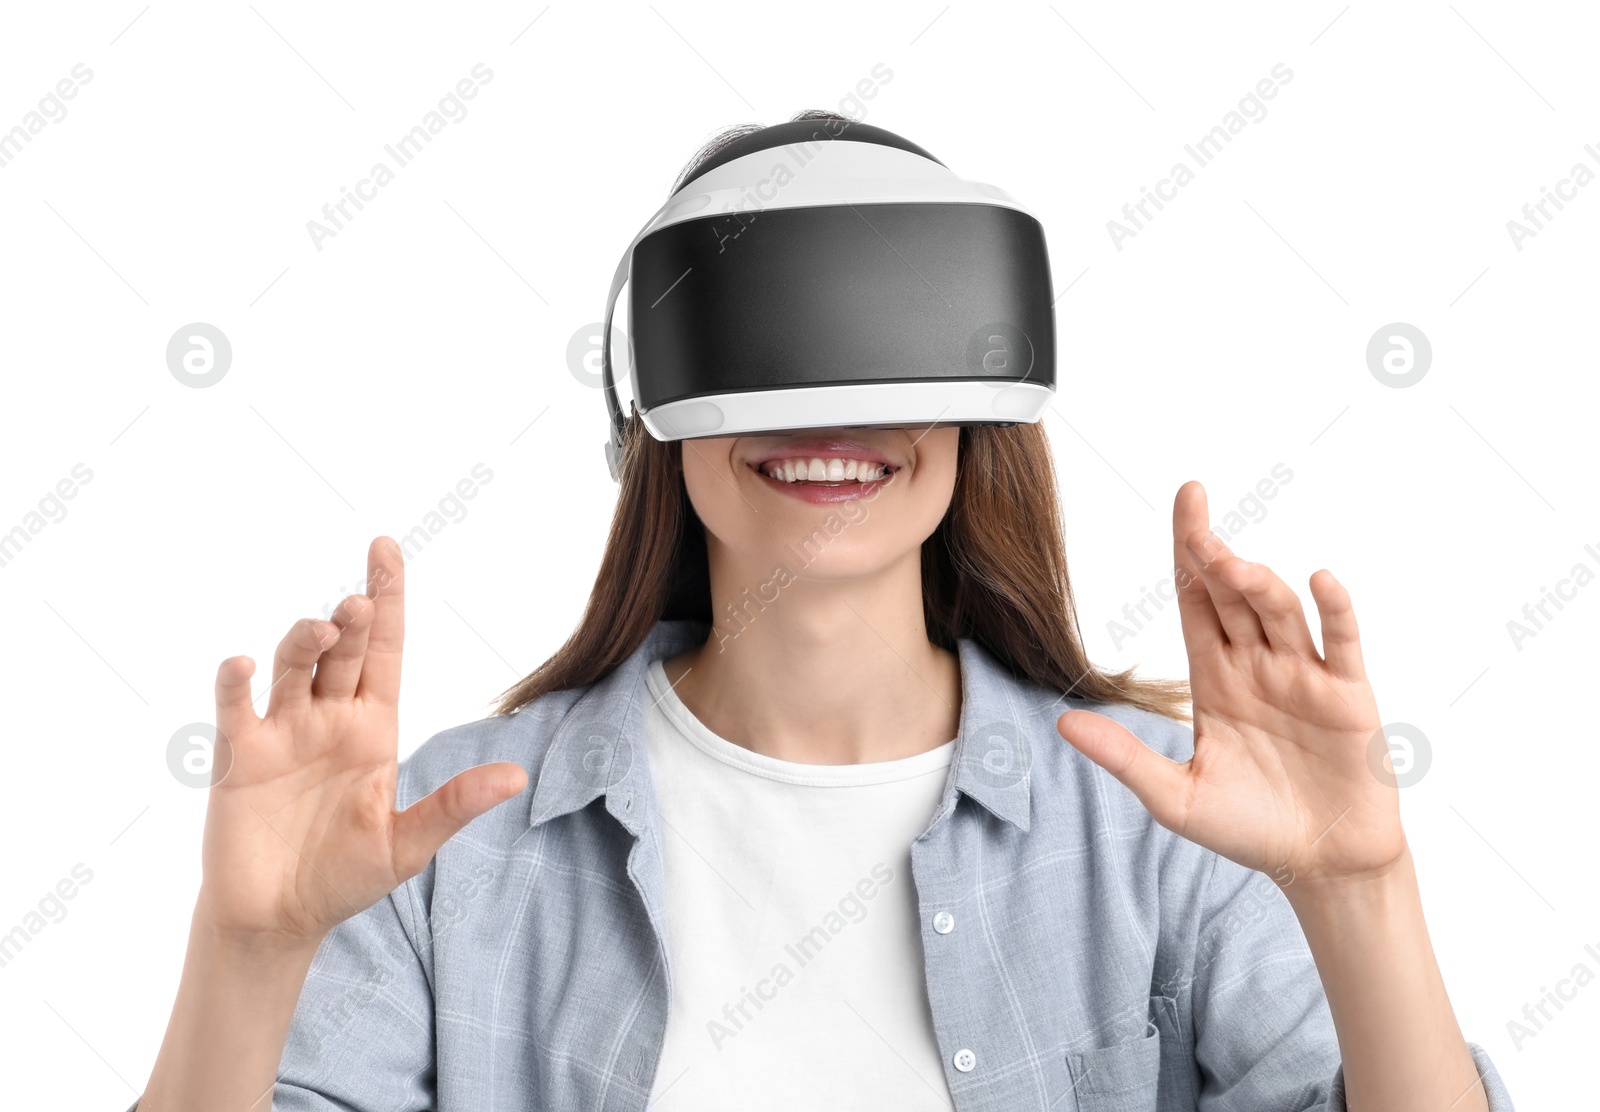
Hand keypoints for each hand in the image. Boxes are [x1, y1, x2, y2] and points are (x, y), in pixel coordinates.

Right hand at [196, 537, 527, 943]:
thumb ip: (454, 805)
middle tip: (360, 606)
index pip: (384, 650)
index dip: (387, 600)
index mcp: (373, 727)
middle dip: (353, 622)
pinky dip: (235, 684)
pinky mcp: (239, 758)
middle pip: (344, 651)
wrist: (279, 919)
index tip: (385, 550)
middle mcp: (328, 718)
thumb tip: (517, 777)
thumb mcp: (408, 843)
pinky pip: (235, 709)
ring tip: (323, 631)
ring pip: (293, 667)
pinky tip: (244, 667)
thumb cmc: (345, 877)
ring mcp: (282, 732)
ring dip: (304, 642)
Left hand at [1057, 482, 1403, 893]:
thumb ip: (1124, 757)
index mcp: (1213, 676)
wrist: (1320, 866)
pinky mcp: (1346, 697)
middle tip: (1193, 508)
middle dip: (1211, 551)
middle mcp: (1256, 664)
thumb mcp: (1174, 797)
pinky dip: (1335, 611)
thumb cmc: (1249, 828)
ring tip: (1230, 563)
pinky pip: (1341, 643)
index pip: (1194, 600)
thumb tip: (1062, 723)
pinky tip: (1320, 582)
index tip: (1185, 502)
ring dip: (1255, 583)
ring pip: (1277, 611)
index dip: (1186, 552)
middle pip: (1230, 592)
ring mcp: (1303, 675)